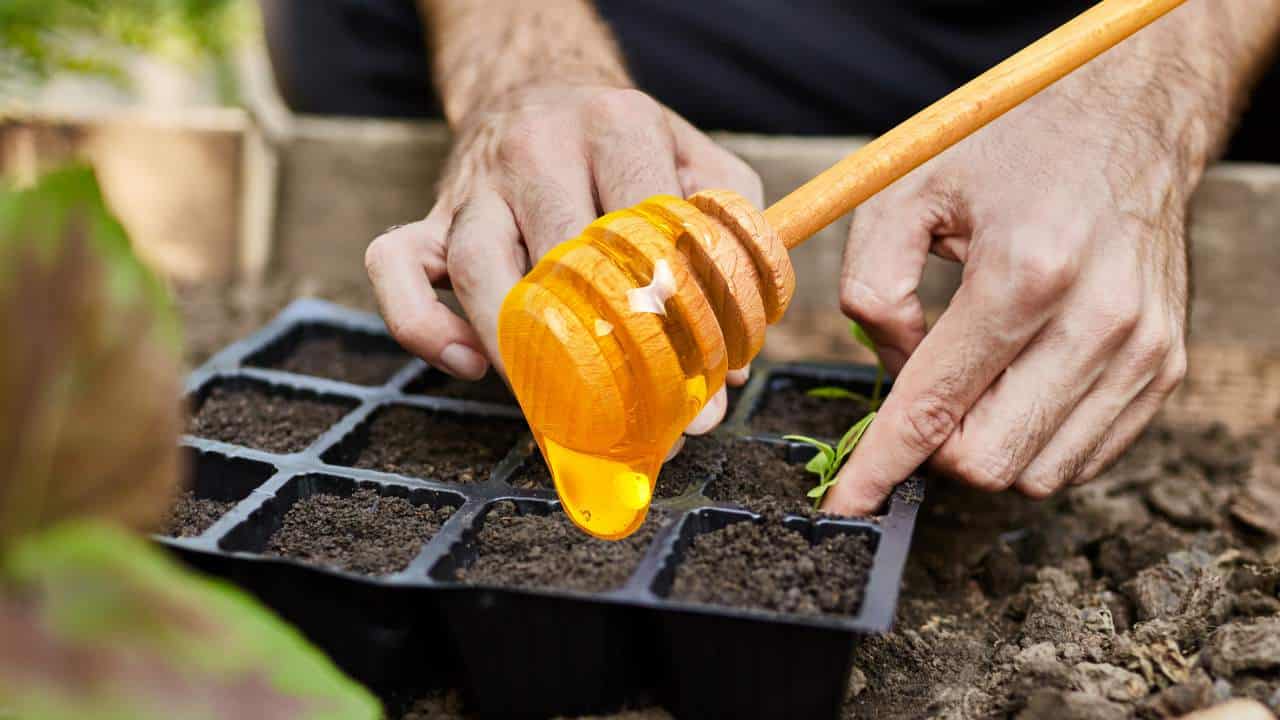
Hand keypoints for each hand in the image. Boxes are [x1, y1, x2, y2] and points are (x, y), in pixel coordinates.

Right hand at [364, 84, 759, 431]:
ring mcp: (476, 182)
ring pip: (473, 266)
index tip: (697, 389)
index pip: (648, 229)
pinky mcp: (431, 213)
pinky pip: (393, 265)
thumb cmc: (627, 145)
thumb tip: (726, 374)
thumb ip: (728, 255)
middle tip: (627, 412)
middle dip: (598, 349)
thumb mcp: (698, 164)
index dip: (676, 317)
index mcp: (618, 127)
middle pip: (560, 256)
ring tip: (551, 400)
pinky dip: (421, 323)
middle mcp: (538, 146)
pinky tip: (469, 363)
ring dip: (512, 345)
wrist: (539, 82)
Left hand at [822, 78, 1196, 514]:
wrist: (1127, 125)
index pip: (937, 405)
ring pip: (1037, 474)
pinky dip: (1035, 442)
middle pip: (987, 460)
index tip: (847, 503)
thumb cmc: (1008, 155)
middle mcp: (1098, 320)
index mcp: (1025, 272)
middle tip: (922, 395)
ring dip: (986, 447)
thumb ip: (872, 289)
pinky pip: (1084, 459)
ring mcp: (1142, 351)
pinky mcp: (1166, 368)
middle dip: (934, 448)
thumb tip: (892, 371)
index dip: (882, 465)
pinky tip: (1019, 385)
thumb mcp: (904, 193)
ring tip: (977, 378)